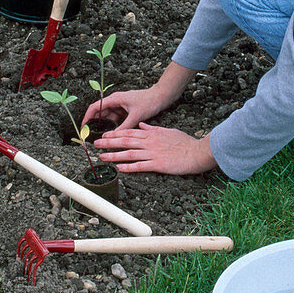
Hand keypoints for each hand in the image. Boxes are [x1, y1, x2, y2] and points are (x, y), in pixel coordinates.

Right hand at [83, 88, 164, 130]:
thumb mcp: (135, 116)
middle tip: (89, 134)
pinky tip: (112, 133)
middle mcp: (115, 101)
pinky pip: (115, 118)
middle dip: (94, 123)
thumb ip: (123, 127)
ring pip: (107, 116)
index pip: (95, 107)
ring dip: (104, 125)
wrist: (161, 97)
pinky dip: (113, 125)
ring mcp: (120, 105)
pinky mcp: (125, 110)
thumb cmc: (149, 102)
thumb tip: (112, 137)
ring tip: (100, 136)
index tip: (83, 126)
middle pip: (100, 112)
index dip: (87, 116)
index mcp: (115, 99)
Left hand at [94, 123, 216, 174]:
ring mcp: (153, 153)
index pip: (129, 132)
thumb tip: (142, 125)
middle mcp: (150, 142)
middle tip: (96, 144)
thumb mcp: (168, 131)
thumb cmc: (185, 142)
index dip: (115, 134)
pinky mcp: (158, 164)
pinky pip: (140, 166)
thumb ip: (153, 128)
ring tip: (102, 157)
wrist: (197, 151)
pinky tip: (119, 168)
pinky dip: (129, 167)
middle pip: (125, 141)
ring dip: (114, 155)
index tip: (104, 135)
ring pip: (129, 153)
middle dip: (109, 143)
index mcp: (152, 134)